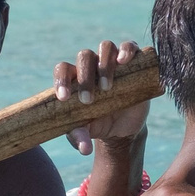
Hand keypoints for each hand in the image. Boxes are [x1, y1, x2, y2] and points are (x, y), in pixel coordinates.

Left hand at [56, 39, 150, 154]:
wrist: (123, 127)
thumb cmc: (99, 125)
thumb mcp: (88, 131)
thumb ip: (80, 136)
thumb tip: (84, 149)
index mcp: (75, 78)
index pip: (63, 69)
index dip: (61, 80)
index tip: (64, 98)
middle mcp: (93, 65)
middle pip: (84, 56)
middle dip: (85, 77)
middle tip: (88, 100)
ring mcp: (113, 61)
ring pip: (105, 47)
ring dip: (104, 65)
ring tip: (107, 87)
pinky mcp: (134, 62)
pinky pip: (130, 46)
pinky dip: (126, 50)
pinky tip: (123, 61)